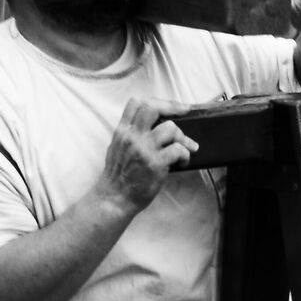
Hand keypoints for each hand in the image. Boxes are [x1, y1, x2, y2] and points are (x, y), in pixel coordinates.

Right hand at [100, 97, 194, 212]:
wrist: (114, 199)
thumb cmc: (118, 175)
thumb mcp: (117, 147)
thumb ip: (131, 133)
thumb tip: (154, 123)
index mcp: (122, 131)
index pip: (137, 102)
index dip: (158, 101)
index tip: (173, 106)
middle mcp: (132, 137)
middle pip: (153, 108)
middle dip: (173, 108)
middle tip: (185, 114)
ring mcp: (143, 150)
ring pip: (170, 128)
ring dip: (182, 137)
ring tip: (185, 148)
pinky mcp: (155, 164)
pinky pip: (178, 150)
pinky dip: (185, 154)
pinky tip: (182, 161)